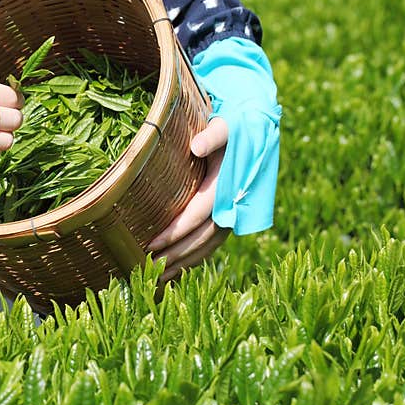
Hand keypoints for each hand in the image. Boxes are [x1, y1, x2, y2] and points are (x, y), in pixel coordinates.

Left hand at [147, 116, 231, 281]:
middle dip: (177, 256)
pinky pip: (212, 243)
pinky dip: (195, 258)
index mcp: (228, 185)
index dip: (176, 232)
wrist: (256, 130)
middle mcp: (233, 204)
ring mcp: (234, 213)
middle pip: (203, 238)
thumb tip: (197, 146)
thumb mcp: (225, 126)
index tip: (151, 244)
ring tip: (157, 278)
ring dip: (185, 263)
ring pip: (209, 246)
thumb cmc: (233, 127)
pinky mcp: (230, 216)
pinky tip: (176, 270)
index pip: (199, 215)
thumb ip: (213, 136)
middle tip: (148, 269)